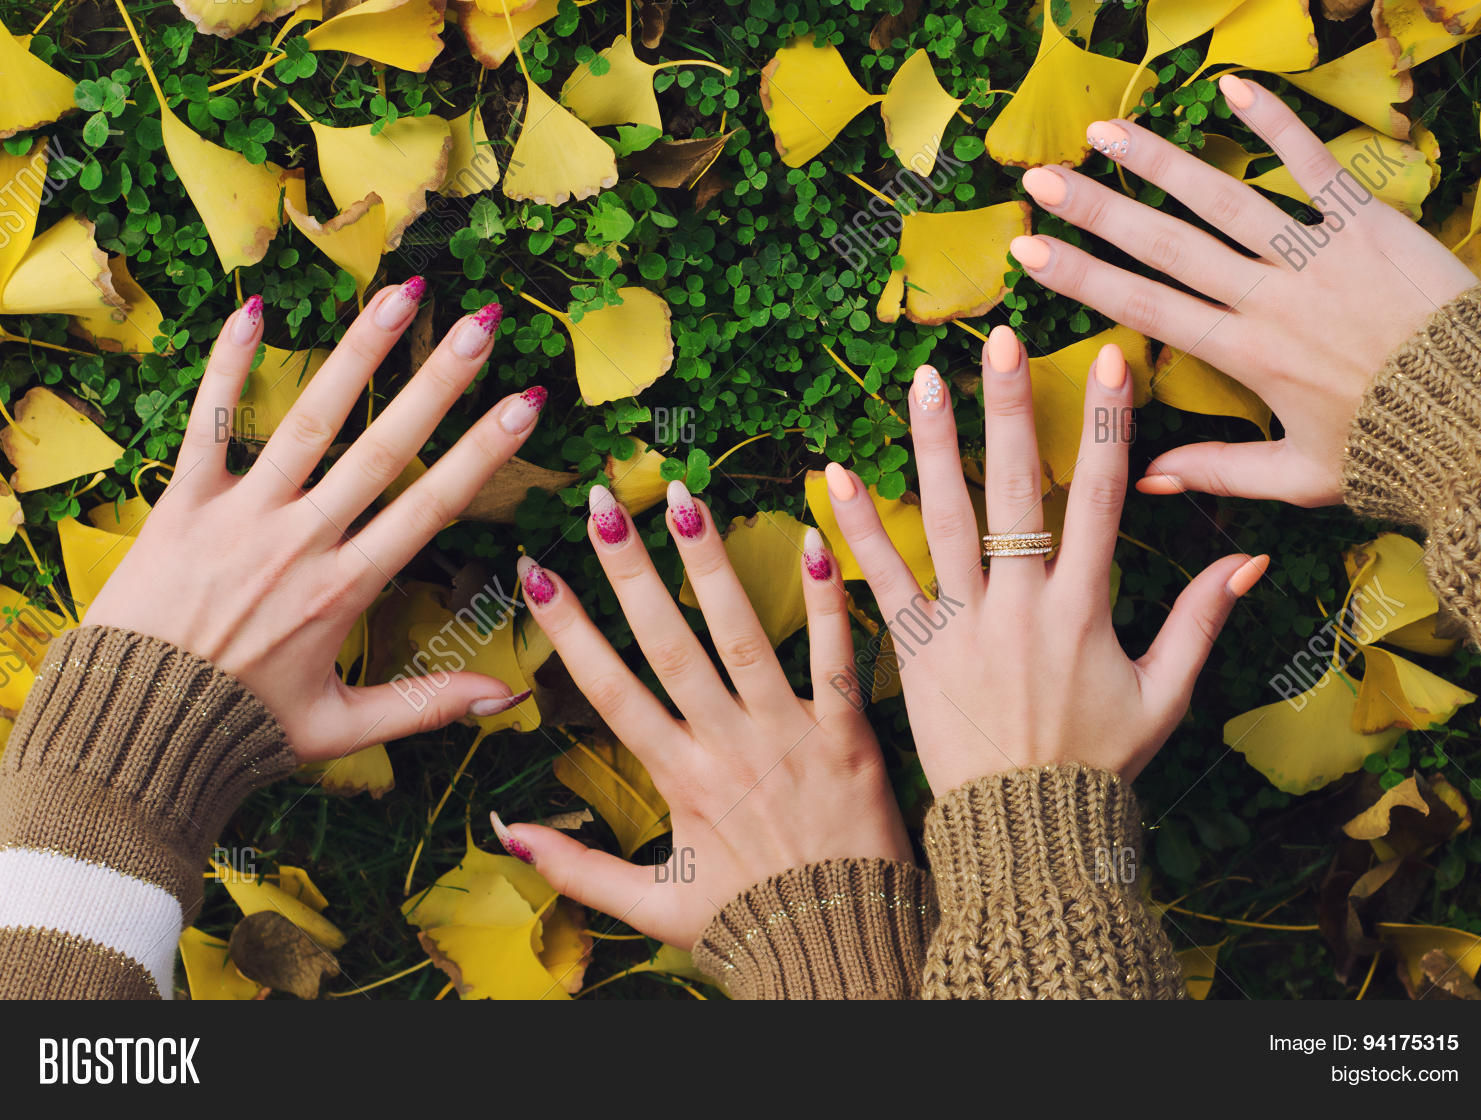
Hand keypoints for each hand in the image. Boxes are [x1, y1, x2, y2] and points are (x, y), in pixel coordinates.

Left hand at [85, 283, 544, 760]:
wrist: (132, 731)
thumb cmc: (239, 731)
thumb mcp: (342, 728)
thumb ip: (429, 704)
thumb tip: (514, 696)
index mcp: (345, 588)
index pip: (432, 505)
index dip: (485, 451)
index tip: (526, 402)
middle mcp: (301, 539)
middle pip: (382, 446)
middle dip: (438, 381)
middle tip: (480, 324)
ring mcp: (240, 515)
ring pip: (310, 420)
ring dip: (358, 353)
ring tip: (402, 295)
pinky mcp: (182, 505)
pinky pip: (208, 424)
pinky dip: (226, 366)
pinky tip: (254, 309)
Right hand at [494, 481, 911, 949]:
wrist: (844, 947)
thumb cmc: (751, 923)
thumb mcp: (653, 905)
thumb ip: (578, 867)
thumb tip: (505, 833)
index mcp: (679, 780)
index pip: (610, 691)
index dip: (568, 630)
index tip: (535, 573)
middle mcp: (727, 746)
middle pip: (668, 646)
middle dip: (628, 572)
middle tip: (600, 503)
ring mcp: (788, 735)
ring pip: (742, 637)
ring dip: (710, 567)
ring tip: (683, 501)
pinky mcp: (847, 735)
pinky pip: (835, 659)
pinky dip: (826, 603)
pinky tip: (815, 541)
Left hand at [822, 330, 1267, 796]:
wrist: (1026, 829)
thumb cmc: (1098, 764)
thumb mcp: (1166, 697)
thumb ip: (1203, 621)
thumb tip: (1252, 557)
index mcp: (1085, 609)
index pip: (1103, 498)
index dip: (1107, 426)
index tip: (1107, 361)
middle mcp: (1021, 605)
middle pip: (1016, 490)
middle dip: (1009, 410)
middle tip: (998, 339)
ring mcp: (963, 625)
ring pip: (946, 521)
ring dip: (931, 447)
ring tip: (920, 381)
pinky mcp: (916, 651)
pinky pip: (884, 581)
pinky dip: (859, 530)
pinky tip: (834, 476)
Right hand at [1009, 75, 1475, 507]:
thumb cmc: (1392, 449)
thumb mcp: (1299, 478)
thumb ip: (1218, 471)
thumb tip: (1143, 480)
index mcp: (1245, 355)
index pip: (1143, 307)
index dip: (1080, 277)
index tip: (1028, 251)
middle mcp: (1268, 297)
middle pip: (1165, 244)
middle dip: (1096, 210)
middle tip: (1041, 180)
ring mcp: (1316, 254)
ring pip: (1223, 197)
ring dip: (1159, 160)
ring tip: (1105, 131)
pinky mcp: (1366, 223)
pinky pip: (1313, 164)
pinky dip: (1275, 123)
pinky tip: (1232, 88)